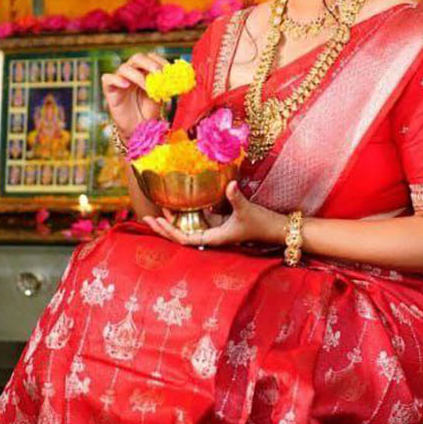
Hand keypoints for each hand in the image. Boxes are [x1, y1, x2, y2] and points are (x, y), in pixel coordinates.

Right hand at [101, 51, 166, 139]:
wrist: (137, 128)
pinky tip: (126, 85)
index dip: (160, 61)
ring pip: (124, 68)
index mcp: (144, 70)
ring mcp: (120, 79)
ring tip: (147, 87)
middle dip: (150, 64)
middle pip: (137, 58)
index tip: (170, 70)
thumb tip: (179, 78)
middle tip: (160, 73)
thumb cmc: (149, 110)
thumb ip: (166, 86)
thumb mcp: (161, 96)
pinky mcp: (109, 89)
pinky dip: (116, 79)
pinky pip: (108, 79)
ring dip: (138, 75)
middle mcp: (132, 71)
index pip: (151, 57)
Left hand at [141, 181, 283, 249]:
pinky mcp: (220, 222)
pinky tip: (179, 205)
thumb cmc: (261, 223)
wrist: (275, 228)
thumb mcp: (246, 209)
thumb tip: (229, 184)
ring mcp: (214, 229)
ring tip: (158, 210)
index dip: (169, 232)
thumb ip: (235, 197)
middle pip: (181, 236)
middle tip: (146, 217)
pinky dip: (187, 215)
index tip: (156, 222)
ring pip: (188, 228)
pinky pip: (198, 220)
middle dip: (164, 229)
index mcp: (214, 238)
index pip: (185, 238)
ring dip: (173, 221)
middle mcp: (211, 235)